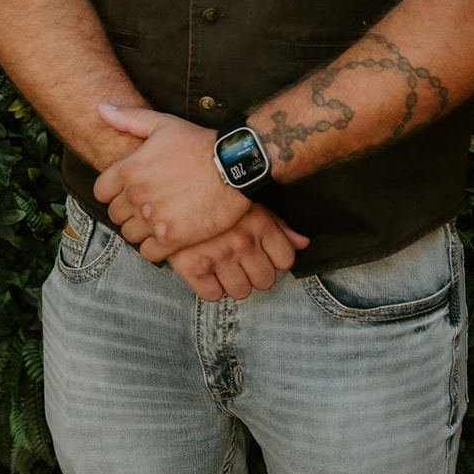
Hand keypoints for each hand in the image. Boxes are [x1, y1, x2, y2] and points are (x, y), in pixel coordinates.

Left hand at [94, 103, 252, 258]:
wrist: (235, 165)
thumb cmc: (200, 143)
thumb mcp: (163, 123)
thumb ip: (128, 118)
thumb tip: (101, 107)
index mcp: (129, 169)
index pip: (101, 193)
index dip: (114, 193)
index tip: (131, 192)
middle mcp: (136, 195)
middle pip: (115, 215)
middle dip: (129, 212)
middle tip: (150, 206)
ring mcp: (154, 218)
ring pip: (130, 235)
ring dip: (142, 230)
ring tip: (160, 220)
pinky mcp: (173, 238)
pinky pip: (148, 253)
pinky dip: (156, 248)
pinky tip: (169, 235)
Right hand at [169, 204, 309, 302]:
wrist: (169, 178)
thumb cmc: (213, 190)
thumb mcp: (249, 200)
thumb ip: (278, 224)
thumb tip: (303, 243)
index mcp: (259, 222)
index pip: (285, 260)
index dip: (275, 259)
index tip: (263, 254)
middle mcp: (242, 240)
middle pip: (266, 280)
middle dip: (256, 274)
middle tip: (242, 262)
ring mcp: (217, 254)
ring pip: (241, 291)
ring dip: (234, 283)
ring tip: (224, 267)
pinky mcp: (190, 265)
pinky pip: (212, 294)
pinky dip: (210, 287)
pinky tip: (207, 271)